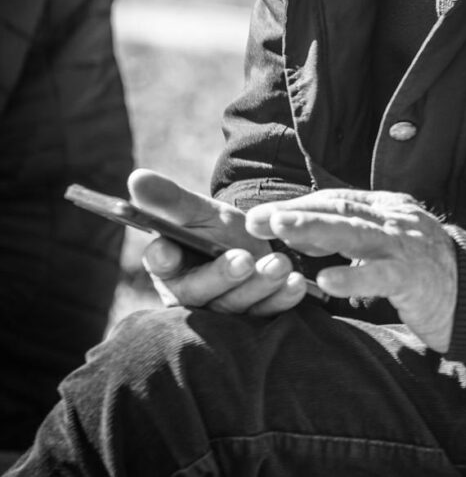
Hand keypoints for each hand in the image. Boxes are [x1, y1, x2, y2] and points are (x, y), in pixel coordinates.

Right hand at [129, 169, 312, 315]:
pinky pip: (267, 313)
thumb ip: (170, 199)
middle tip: (244, 259)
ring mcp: (222, 312)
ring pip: (237, 303)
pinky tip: (296, 284)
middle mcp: (190, 294)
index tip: (169, 252)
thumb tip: (135, 176)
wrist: (258, 245)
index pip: (161, 263)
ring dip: (259, 284)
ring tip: (280, 264)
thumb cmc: (217, 230)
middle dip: (222, 274)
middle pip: (201, 290)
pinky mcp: (252, 324)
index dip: (164, 258)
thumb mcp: (198, 212)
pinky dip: (283, 299)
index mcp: (169, 265)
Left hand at [246, 189, 457, 350]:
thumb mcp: (388, 245)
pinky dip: (353, 276)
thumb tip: (302, 235)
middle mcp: (394, 219)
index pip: (336, 201)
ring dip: (314, 228)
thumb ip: (353, 238)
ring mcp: (406, 245)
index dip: (299, 207)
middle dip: (296, 212)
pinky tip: (326, 282)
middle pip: (339, 209)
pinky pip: (381, 275)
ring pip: (354, 231)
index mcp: (386, 209)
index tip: (260, 217)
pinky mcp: (416, 277)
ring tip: (281, 229)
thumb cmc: (427, 273)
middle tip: (256, 219)